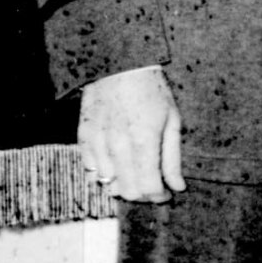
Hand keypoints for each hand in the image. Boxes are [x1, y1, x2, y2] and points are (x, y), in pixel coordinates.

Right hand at [78, 65, 184, 202]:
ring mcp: (98, 143)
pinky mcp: (83, 138)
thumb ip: (172, 158)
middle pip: (127, 192)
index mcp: (143, 142)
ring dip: (123, 186)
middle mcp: (118, 146)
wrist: (119, 65)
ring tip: (135, 173)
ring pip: (107, 185)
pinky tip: (116, 164)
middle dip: (143, 195)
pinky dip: (104, 175)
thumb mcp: (172, 121)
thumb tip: (178, 186)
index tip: (166, 193)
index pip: (148, 188)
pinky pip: (90, 171)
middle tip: (153, 185)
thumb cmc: (151, 91)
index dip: (159, 197)